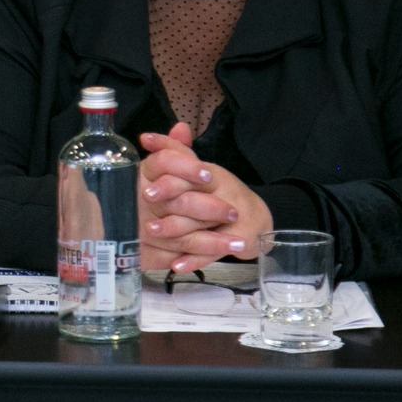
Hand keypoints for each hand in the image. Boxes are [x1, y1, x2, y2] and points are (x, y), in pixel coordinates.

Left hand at [137, 122, 273, 273]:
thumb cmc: (219, 193)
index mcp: (211, 175)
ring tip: (152, 231)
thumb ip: (174, 152)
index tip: (147, 179)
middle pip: (193, 194)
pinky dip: (193, 260)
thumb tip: (145, 137)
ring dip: (174, 229)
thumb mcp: (197, 170)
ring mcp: (229, 218)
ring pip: (199, 224)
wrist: (257, 219)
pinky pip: (211, 251)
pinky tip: (176, 265)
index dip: (169, 173)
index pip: (189, 168)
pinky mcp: (234, 241)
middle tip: (146, 198)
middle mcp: (222, 193)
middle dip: (169, 195)